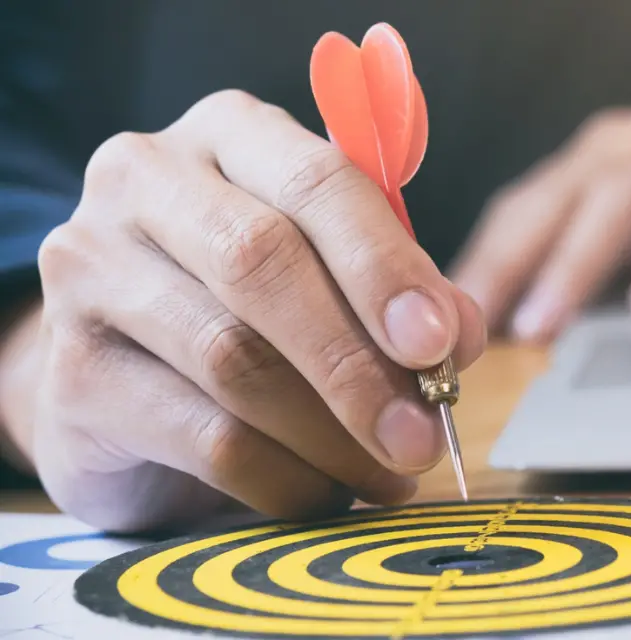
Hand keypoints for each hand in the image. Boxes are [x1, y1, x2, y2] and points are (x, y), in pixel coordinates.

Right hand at [17, 90, 485, 531]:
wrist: (126, 374)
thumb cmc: (253, 306)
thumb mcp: (335, 276)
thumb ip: (402, 293)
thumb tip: (461, 337)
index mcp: (229, 135)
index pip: (316, 180)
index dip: (384, 266)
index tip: (439, 342)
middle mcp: (146, 181)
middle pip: (261, 264)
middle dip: (357, 361)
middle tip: (422, 433)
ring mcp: (91, 271)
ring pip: (232, 358)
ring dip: (332, 434)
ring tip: (390, 472)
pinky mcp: (72, 375)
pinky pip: (202, 437)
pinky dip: (284, 477)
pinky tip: (326, 493)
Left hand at [452, 101, 630, 342]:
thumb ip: (610, 253)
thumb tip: (532, 318)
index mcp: (619, 154)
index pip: (532, 200)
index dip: (484, 257)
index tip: (440, 318)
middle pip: (564, 192)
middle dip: (509, 259)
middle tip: (471, 325)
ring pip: (628, 195)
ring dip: (578, 260)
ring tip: (544, 323)